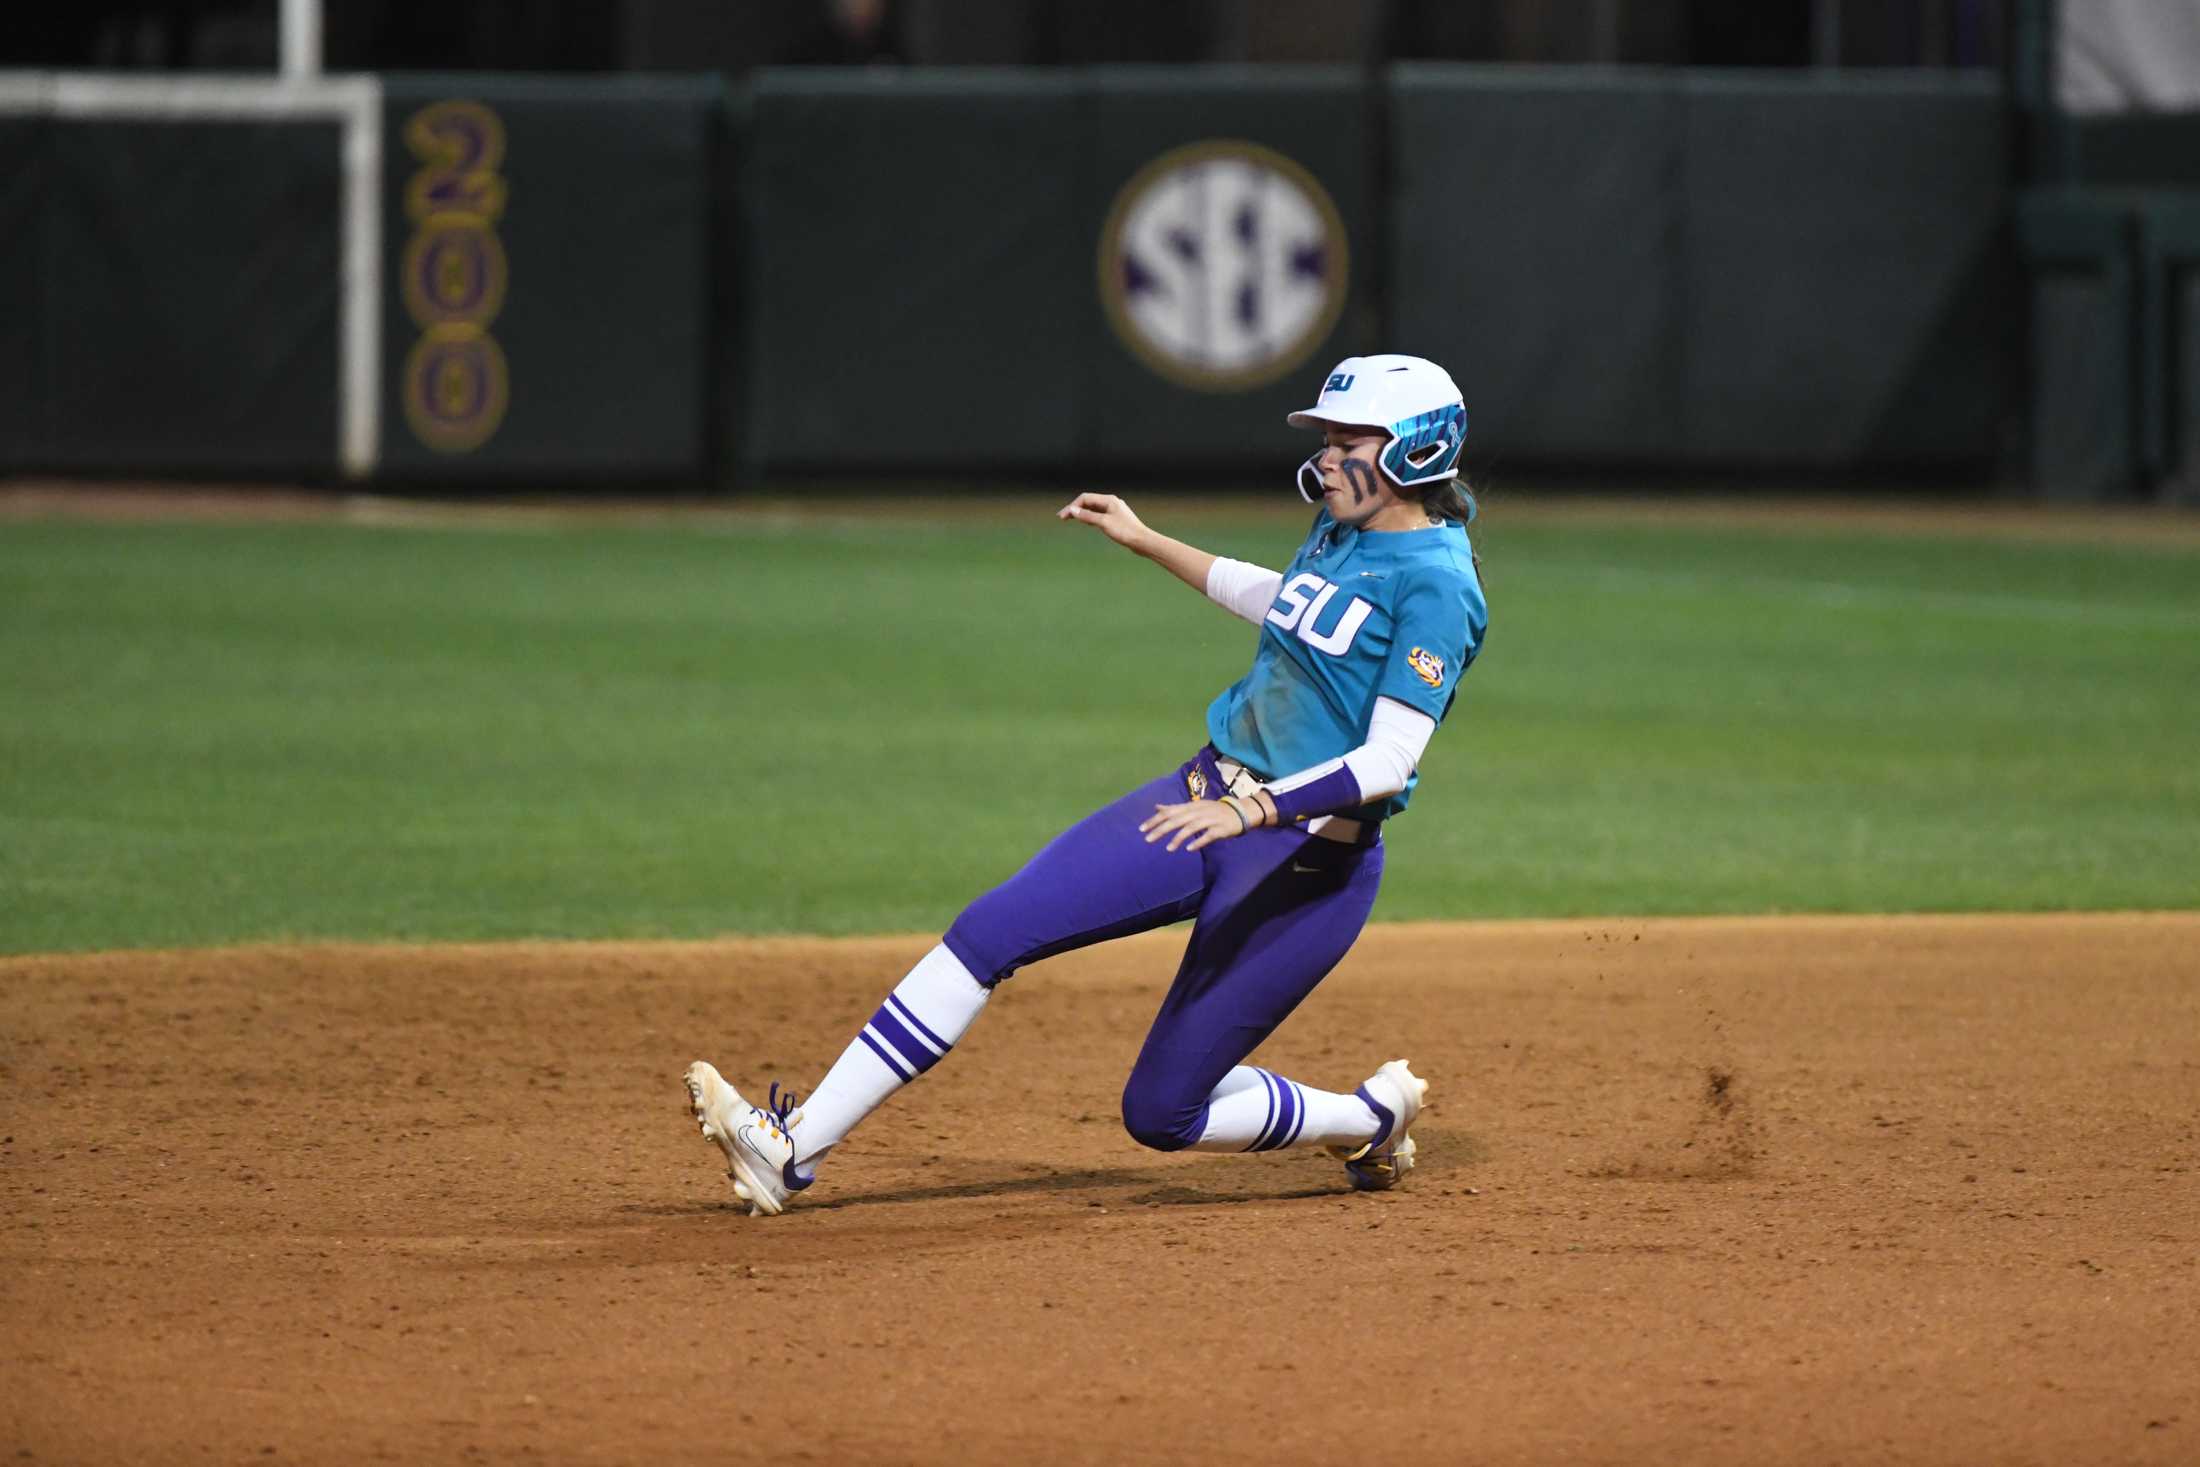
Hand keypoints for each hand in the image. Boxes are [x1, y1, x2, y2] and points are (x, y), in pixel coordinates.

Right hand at [1057, 493, 1149, 552]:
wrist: (1142, 541)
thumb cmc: (1125, 531)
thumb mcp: (1103, 523)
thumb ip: (1087, 516)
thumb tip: (1072, 510)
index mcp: (1109, 500)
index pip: (1085, 498)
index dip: (1072, 506)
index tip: (1063, 517)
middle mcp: (1111, 502)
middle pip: (1088, 502)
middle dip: (1075, 509)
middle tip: (1062, 518)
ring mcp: (1114, 510)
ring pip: (1093, 508)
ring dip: (1081, 513)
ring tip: (1070, 519)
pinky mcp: (1116, 519)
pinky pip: (1099, 514)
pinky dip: (1090, 517)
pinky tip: (1085, 522)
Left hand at [1140, 797, 1254, 852]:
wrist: (1240, 812)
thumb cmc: (1213, 811)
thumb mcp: (1193, 807)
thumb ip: (1175, 808)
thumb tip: (1156, 807)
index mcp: (1191, 806)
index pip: (1170, 812)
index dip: (1155, 820)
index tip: (1142, 829)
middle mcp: (1198, 811)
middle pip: (1177, 819)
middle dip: (1161, 829)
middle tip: (1148, 840)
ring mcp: (1210, 820)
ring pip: (1191, 827)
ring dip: (1178, 838)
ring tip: (1168, 849)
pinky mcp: (1220, 829)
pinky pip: (1208, 835)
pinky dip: (1199, 841)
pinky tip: (1189, 849)